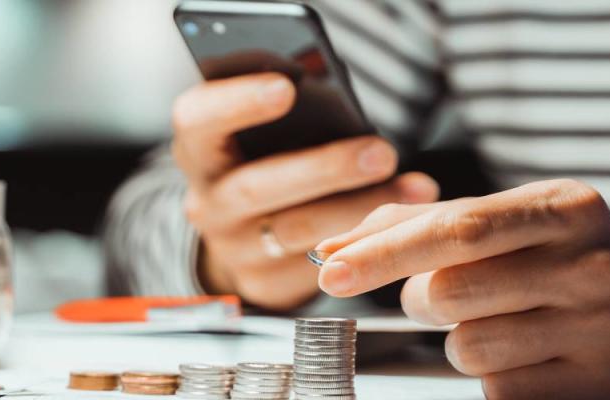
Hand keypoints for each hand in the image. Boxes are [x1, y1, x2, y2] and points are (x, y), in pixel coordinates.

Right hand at [171, 72, 437, 310]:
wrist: (237, 234)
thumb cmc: (260, 160)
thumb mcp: (255, 128)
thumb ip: (283, 103)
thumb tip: (328, 78)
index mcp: (197, 146)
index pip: (199, 119)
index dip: (239, 102)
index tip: (286, 88)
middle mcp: (206, 199)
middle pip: (256, 184)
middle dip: (325, 168)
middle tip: (381, 152)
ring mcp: (231, 246)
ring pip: (296, 230)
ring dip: (358, 209)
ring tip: (412, 189)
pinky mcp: (263, 282)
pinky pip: (315, 266)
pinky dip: (362, 244)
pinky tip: (401, 227)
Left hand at [314, 179, 609, 398]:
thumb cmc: (553, 260)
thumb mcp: (505, 221)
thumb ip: (416, 225)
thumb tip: (331, 249)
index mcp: (567, 208)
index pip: (457, 229)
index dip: (385, 252)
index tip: (330, 270)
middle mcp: (593, 266)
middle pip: (451, 293)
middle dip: (422, 299)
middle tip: (444, 295)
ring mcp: (604, 333)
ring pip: (468, 349)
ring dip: (459, 341)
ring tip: (501, 323)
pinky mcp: (599, 389)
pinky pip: (499, 391)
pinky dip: (496, 376)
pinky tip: (532, 356)